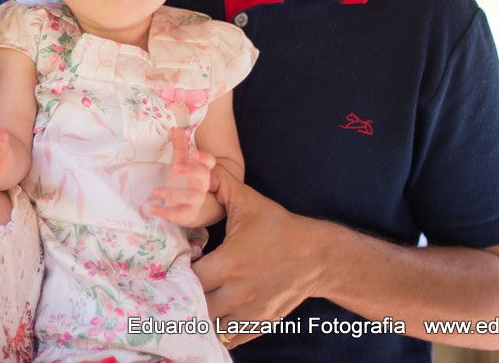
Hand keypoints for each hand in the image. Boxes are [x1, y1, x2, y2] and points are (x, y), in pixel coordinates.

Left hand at [146, 128, 215, 225]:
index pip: (209, 163)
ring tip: (154, 191)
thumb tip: (177, 129)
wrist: (187, 210)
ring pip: (191, 197)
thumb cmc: (184, 182)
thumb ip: (179, 148)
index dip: (204, 158)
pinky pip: (179, 214)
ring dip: (172, 194)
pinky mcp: (187, 214)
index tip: (194, 153)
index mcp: (201, 171)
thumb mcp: (180, 163)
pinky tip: (152, 208)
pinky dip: (166, 212)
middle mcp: (201, 186)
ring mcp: (196, 201)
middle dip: (191, 171)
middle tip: (176, 166)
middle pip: (203, 177)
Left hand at [194, 165, 324, 348]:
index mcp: (232, 262)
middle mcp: (240, 291)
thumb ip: (219, 182)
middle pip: (199, 305)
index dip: (181, 273)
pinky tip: (217, 315)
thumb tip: (197, 160)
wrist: (317, 255)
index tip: (181, 265)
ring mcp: (251, 311)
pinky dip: (221, 330)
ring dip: (203, 315)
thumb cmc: (279, 227)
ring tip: (198, 301)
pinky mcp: (262, 323)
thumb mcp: (248, 202)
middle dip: (189, 296)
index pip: (192, 278)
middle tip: (184, 285)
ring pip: (213, 325)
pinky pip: (232, 337)